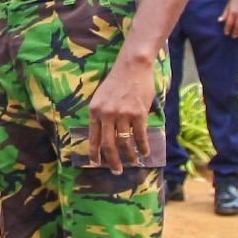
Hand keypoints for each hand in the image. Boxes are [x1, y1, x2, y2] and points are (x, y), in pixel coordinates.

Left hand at [86, 49, 158, 171]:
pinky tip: (145, 153)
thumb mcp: (101, 97)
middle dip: (112, 161)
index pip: (93, 137)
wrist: (132, 66)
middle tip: (117, 171)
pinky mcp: (138, 113)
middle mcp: (107, 114)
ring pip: (125, 142)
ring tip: (133, 162)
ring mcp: (123, 114)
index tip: (96, 164)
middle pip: (108, 144)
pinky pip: (140, 135)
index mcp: (95, 110)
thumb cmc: (117, 81)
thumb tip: (104, 135)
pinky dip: (142, 147)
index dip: (94, 153)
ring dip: (129, 156)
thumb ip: (101, 114)